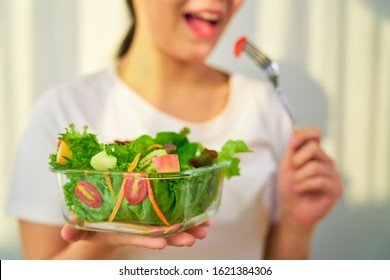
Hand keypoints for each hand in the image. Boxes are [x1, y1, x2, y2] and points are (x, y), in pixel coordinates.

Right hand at [61, 221, 209, 249]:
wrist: (106, 224)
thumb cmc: (94, 226)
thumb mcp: (84, 229)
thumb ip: (77, 231)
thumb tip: (66, 232)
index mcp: (123, 233)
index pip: (137, 238)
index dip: (149, 241)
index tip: (162, 244)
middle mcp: (139, 231)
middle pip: (159, 236)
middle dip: (177, 238)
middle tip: (193, 238)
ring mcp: (149, 225)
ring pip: (171, 228)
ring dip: (188, 229)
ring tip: (205, 229)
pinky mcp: (156, 216)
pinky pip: (174, 218)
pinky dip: (189, 218)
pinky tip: (205, 218)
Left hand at [277, 128, 342, 229]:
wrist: (291, 210)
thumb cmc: (289, 187)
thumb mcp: (287, 165)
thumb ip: (293, 149)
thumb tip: (295, 132)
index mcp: (315, 153)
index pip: (316, 134)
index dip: (303, 135)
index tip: (291, 144)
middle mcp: (327, 161)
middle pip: (314, 147)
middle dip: (297, 160)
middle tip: (292, 172)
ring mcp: (334, 174)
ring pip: (315, 166)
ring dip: (299, 176)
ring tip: (295, 184)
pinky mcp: (337, 189)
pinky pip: (321, 181)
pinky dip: (305, 185)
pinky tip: (299, 190)